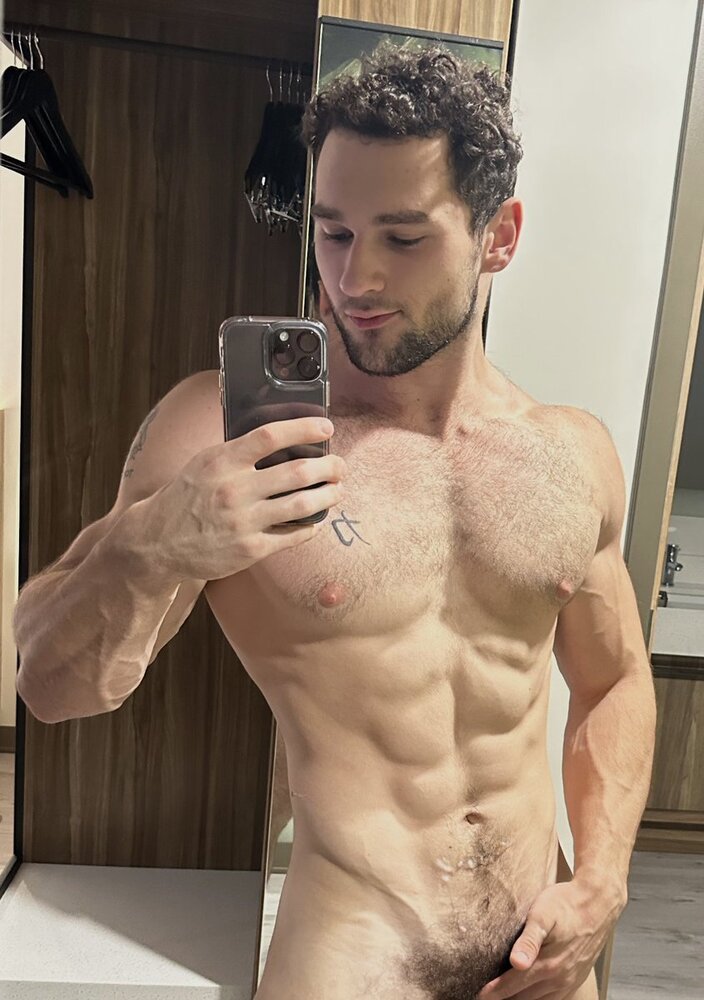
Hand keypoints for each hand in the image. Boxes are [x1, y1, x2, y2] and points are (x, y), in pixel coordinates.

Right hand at [147, 416, 345, 581]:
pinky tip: (317, 518)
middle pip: (297, 472)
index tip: (326, 427)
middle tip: (339, 465)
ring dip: (328, 495)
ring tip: (337, 489)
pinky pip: (293, 535)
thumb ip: (238, 452)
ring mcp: (243, 521)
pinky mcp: (250, 549)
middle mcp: (234, 489)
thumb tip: (283, 439)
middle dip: (328, 466)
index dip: (304, 428)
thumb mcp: (204, 463)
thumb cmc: (186, 497)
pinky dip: (312, 525)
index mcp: (222, 461)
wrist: (156, 542)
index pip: (270, 436)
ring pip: (302, 505)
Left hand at [477, 877, 624, 998]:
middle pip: (525, 997)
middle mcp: (560, 978)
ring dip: (521, 999)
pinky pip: (555, 998)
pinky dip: (539, 998)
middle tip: (488, 995)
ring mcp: (570, 980)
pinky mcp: (576, 978)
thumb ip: (529, 939)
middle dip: (505, 997)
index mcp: (549, 964)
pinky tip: (530, 993)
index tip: (480, 994)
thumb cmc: (567, 904)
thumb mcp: (543, 914)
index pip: (514, 985)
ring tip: (504, 995)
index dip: (495, 992)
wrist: (599, 902)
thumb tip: (517, 962)